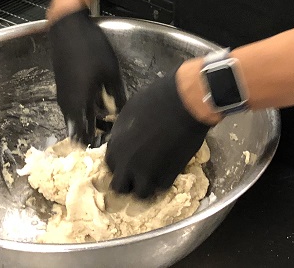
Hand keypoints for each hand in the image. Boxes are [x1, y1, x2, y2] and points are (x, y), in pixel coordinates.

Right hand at [48, 8, 125, 144]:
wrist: (67, 28)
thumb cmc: (89, 47)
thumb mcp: (110, 72)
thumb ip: (116, 95)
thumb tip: (123, 113)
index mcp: (77, 103)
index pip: (83, 135)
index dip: (95, 144)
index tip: (108, 149)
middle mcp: (66, 103)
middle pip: (78, 128)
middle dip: (93, 135)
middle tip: (110, 137)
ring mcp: (63, 94)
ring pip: (75, 117)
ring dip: (89, 122)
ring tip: (108, 123)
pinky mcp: (63, 86)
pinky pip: (73, 106)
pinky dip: (84, 110)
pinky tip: (98, 106)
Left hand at [105, 73, 211, 197]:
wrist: (183, 104)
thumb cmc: (155, 100)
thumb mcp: (129, 113)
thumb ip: (122, 133)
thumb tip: (123, 140)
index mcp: (115, 148)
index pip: (110, 166)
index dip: (120, 163)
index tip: (129, 159)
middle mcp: (127, 165)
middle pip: (120, 187)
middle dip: (128, 181)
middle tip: (138, 173)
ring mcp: (147, 174)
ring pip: (141, 193)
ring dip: (146, 186)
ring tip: (154, 174)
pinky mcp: (168, 177)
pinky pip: (161, 187)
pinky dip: (163, 181)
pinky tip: (168, 169)